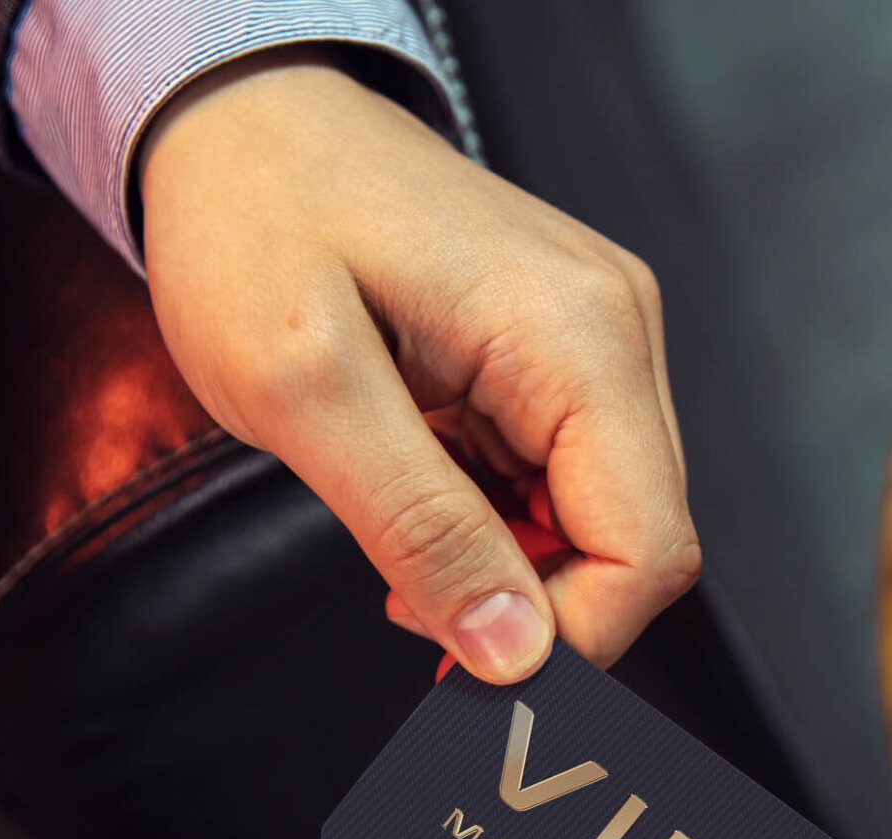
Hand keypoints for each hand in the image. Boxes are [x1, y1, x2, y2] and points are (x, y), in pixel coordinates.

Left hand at [138, 49, 698, 681]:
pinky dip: (506, 515)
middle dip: (534, 602)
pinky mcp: (570, 348)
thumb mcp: (305, 391)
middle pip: (640, 539)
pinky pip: (572, 474)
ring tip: (403, 528)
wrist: (243, 114)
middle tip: (410, 604)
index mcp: (576, 338)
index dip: (571, 637)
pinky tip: (429, 487)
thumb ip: (418, 529)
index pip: (649, 548)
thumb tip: (513, 654)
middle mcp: (617, 332)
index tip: (468, 671)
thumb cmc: (255, 218)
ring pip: (607, 517)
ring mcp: (601, 337)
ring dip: (514, 560)